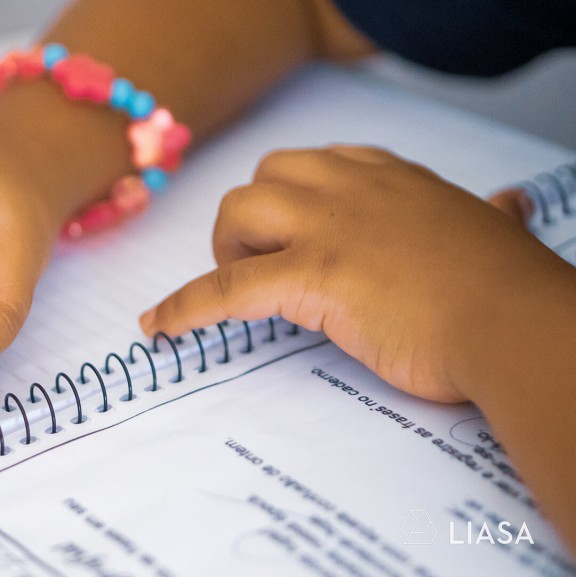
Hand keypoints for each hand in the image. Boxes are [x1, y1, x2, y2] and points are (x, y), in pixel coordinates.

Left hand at [140, 146, 571, 402]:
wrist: (514, 326)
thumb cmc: (508, 291)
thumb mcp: (495, 233)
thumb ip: (489, 215)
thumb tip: (509, 204)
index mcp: (392, 178)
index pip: (322, 163)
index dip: (297, 197)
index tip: (293, 227)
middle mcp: (353, 189)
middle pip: (270, 173)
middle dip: (254, 215)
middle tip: (265, 262)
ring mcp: (328, 228)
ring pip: (240, 208)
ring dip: (227, 246)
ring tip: (239, 284)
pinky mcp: (310, 276)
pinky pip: (223, 288)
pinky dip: (184, 308)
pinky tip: (158, 327)